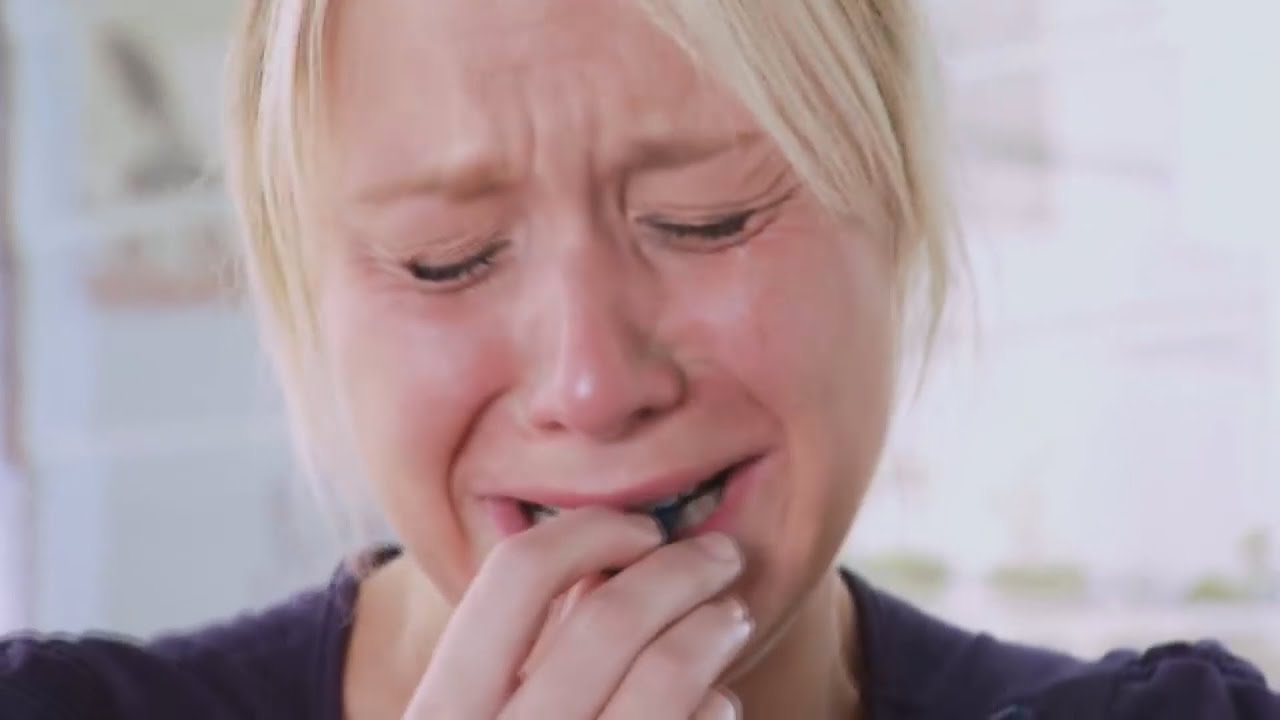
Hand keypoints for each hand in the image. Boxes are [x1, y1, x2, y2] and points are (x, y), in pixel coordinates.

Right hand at [403, 507, 750, 718]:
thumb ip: (521, 660)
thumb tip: (603, 564)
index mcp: (442, 714)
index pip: (515, 578)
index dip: (588, 532)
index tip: (640, 530)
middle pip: (609, 618)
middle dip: (682, 569)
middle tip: (719, 558)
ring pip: (665, 675)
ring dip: (714, 628)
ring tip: (732, 616)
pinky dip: (714, 709)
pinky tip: (715, 705)